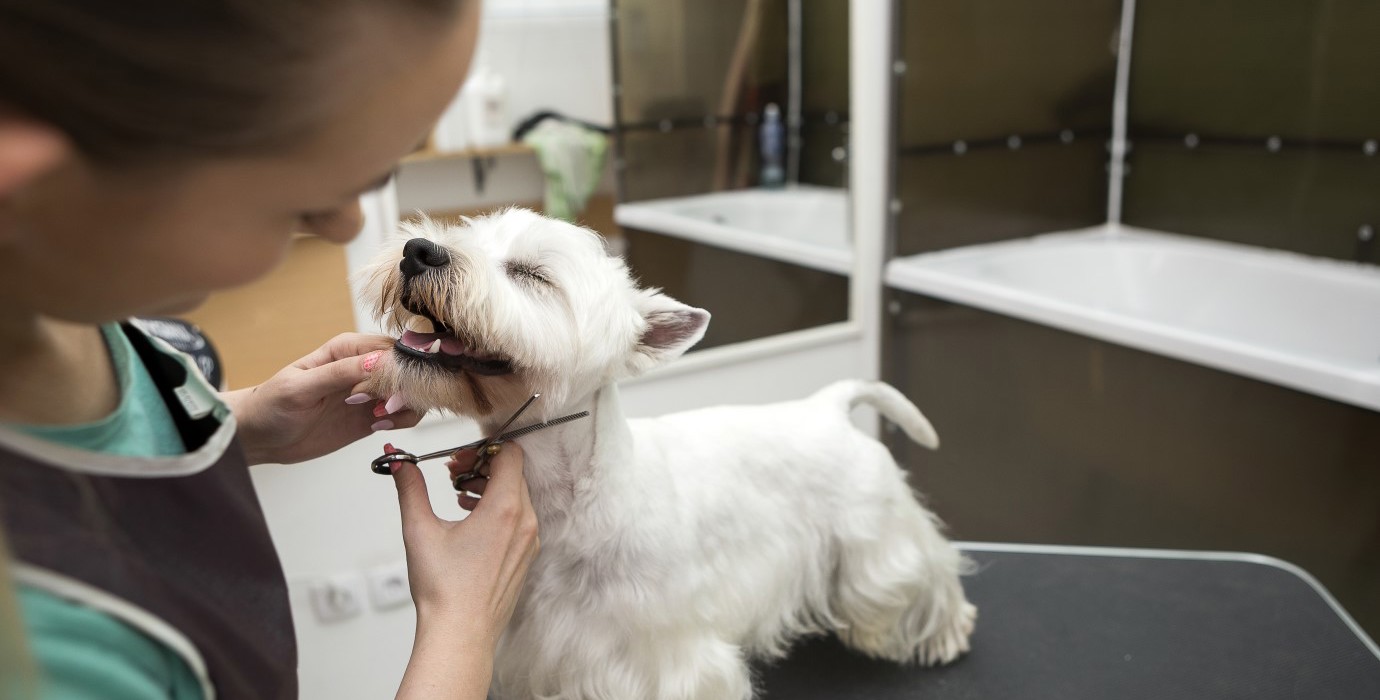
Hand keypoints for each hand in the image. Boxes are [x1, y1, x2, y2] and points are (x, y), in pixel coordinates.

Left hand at [222, 333, 420, 464]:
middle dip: (405, 389)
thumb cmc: (270, 405)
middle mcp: (362, 367)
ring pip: (411, 392)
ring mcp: (369, 392)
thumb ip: (340, 373)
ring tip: (379, 418)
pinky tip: (380, 426)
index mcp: (346, 348)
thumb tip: (378, 361)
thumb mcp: (300, 387)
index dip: (398, 367)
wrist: (260, 437)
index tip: (388, 388)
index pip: (389, 348)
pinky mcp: (372, 416)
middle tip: (382, 407)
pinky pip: (403, 414)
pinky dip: (402, 420)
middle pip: (408, 370)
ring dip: (406, 406)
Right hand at [390, 443, 539, 698]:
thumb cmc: (443, 589)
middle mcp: (526, 522)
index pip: (511, 454)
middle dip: (482, 467)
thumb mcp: (419, 530)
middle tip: (453, 476)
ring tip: (458, 498)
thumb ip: (410, 487)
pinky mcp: (527, 556)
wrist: (460, 634)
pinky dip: (498, 510)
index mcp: (505, 508)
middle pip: (514, 473)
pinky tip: (470, 521)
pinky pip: (520, 518)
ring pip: (518, 495)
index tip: (458, 461)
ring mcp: (530, 541)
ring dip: (489, 488)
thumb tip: (400, 462)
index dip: (483, 449)